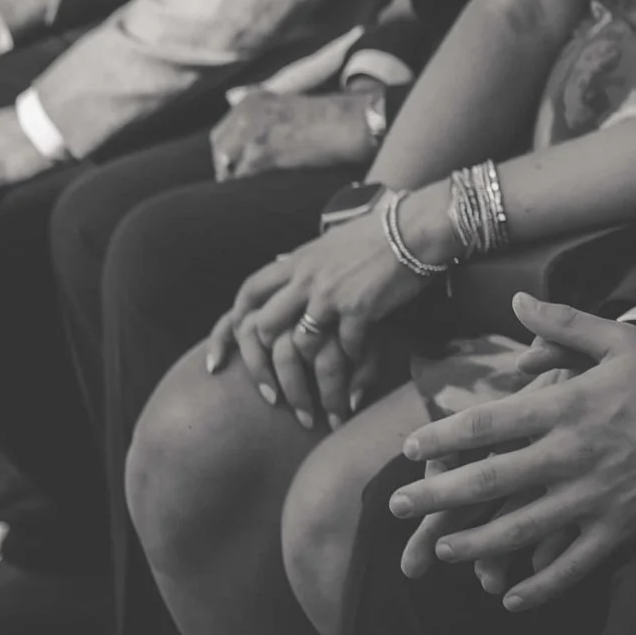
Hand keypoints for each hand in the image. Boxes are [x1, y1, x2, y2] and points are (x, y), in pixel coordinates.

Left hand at [208, 87, 381, 184]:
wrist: (349, 123)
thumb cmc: (328, 116)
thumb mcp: (287, 105)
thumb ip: (262, 114)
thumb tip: (242, 119)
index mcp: (251, 100)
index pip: (222, 132)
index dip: (227, 153)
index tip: (235, 165)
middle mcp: (245, 113)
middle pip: (220, 148)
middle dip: (226, 166)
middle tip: (239, 181)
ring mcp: (251, 133)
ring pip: (228, 165)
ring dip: (236, 179)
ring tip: (248, 193)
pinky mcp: (261, 154)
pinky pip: (241, 177)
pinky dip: (246, 188)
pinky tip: (257, 196)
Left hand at [209, 200, 421, 426]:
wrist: (416, 227)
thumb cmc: (378, 235)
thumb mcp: (329, 244)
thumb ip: (305, 263)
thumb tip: (283, 266)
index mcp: (296, 261)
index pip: (247, 295)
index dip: (228, 331)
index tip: (219, 362)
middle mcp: (306, 276)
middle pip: (264, 327)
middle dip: (263, 368)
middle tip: (272, 398)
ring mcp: (331, 293)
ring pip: (301, 346)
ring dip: (308, 381)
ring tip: (318, 407)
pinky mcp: (361, 307)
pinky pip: (345, 348)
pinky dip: (350, 369)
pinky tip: (357, 383)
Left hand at [389, 303, 635, 608]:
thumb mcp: (619, 339)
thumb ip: (562, 323)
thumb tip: (517, 301)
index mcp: (569, 404)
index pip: (490, 423)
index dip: (444, 436)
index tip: (411, 446)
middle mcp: (575, 453)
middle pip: (492, 479)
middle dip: (439, 495)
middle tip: (399, 505)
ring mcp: (598, 495)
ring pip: (523, 528)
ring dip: (474, 542)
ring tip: (439, 550)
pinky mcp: (622, 527)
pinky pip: (573, 565)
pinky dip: (540, 586)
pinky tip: (511, 600)